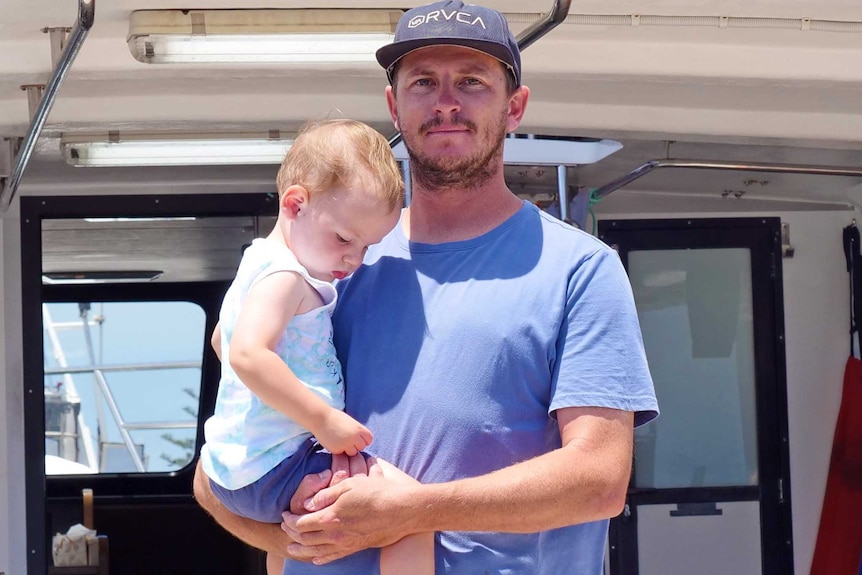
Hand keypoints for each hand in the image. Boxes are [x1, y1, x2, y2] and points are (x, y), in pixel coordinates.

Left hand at [281, 464, 419, 564]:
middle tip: (285, 527)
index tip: (285, 513)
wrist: (401, 511)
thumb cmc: (377, 493)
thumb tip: (308, 504)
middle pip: (306, 538)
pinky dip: (320, 559)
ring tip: (292, 546)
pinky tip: (315, 559)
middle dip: (292, 533)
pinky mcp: (356, 548)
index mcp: (330, 517)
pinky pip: (333, 557)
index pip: (302, 523)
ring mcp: (346, 543)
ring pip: (316, 551)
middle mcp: (335, 534)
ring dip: (301, 549)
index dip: (290, 519)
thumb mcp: (349, 485)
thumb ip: (326, 495)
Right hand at [314, 409, 372, 455]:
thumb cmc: (335, 417)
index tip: (358, 438)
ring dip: (348, 449)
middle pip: (362, 447)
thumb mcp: (351, 422)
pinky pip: (342, 453)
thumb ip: (357, 431)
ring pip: (353, 453)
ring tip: (341, 441)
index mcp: (359, 429)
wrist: (320, 418)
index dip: (364, 440)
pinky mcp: (337, 450)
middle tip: (348, 440)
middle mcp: (355, 437)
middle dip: (356, 445)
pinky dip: (339, 450)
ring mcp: (346, 445)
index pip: (369, 439)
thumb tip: (361, 440)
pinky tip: (334, 442)